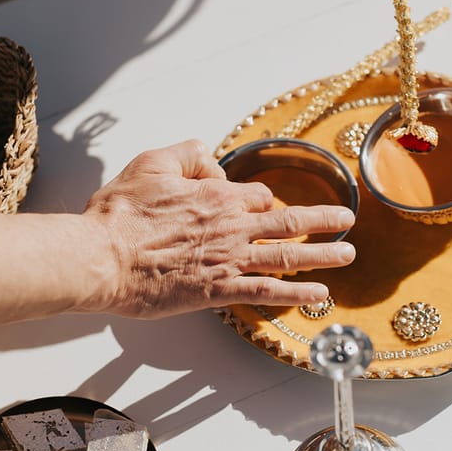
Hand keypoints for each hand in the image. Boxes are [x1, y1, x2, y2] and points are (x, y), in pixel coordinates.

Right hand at [82, 140, 355, 316]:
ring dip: (323, 255)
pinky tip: (319, 295)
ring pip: (288, 256)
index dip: (263, 201)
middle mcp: (232, 227)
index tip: (263, 208)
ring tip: (348, 255)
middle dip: (323, 220)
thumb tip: (212, 161)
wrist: (102, 258)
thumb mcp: (151, 164)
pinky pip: (268, 292)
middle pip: (289, 221)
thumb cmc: (120, 215)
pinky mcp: (218, 290)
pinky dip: (297, 294)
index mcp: (216, 195)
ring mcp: (228, 260)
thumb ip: (187, 155)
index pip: (257, 197)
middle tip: (347, 221)